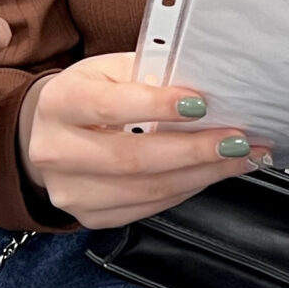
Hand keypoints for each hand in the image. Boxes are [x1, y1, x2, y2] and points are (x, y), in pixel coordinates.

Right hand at [18, 52, 261, 227]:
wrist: (50, 133)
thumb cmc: (89, 96)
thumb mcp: (109, 71)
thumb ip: (149, 76)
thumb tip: (203, 90)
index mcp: (59, 104)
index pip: (109, 107)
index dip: (156, 106)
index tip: (199, 104)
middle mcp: (55, 152)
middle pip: (132, 158)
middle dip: (193, 150)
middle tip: (235, 139)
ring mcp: (70, 191)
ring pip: (146, 189)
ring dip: (201, 174)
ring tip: (237, 157)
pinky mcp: (91, 216)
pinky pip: (148, 208)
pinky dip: (186, 189)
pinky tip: (210, 173)